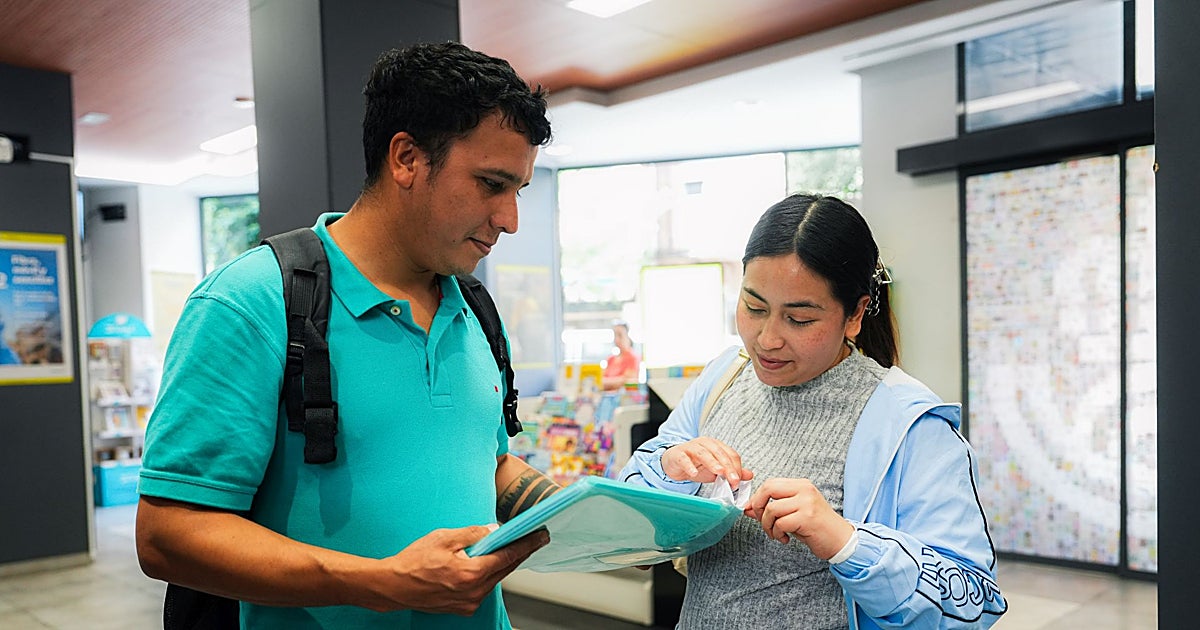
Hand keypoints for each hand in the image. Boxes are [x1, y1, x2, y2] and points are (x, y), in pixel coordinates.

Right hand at [370, 525, 548, 614]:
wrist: (393, 586)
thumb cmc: (413, 561)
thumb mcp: (444, 538)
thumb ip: (473, 534)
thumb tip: (494, 530)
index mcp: (472, 573)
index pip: (508, 557)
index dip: (527, 545)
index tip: (541, 536)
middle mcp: (474, 592)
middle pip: (505, 569)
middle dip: (518, 553)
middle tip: (531, 539)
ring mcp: (469, 602)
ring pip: (494, 579)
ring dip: (500, 564)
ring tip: (504, 548)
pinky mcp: (462, 607)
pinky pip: (482, 588)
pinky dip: (486, 575)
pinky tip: (482, 564)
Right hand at [662, 437, 753, 487]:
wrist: (674, 464)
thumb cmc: (696, 465)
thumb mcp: (716, 471)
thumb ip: (732, 472)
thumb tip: (750, 474)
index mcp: (716, 446)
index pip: (730, 454)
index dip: (736, 467)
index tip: (738, 482)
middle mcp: (704, 444)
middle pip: (719, 453)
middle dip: (728, 467)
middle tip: (733, 480)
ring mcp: (690, 448)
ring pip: (703, 453)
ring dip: (712, 463)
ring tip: (719, 472)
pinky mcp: (678, 454)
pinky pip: (684, 458)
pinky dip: (689, 465)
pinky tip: (693, 473)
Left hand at [743, 478, 853, 560]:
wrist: (840, 540)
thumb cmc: (816, 528)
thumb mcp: (792, 514)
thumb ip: (771, 509)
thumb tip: (746, 508)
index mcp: (801, 485)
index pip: (770, 483)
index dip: (757, 498)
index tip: (753, 511)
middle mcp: (804, 490)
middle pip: (768, 489)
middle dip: (758, 507)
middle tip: (762, 521)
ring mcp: (807, 502)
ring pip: (772, 509)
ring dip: (768, 525)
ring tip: (776, 534)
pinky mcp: (808, 517)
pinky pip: (781, 523)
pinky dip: (777, 533)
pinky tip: (785, 539)